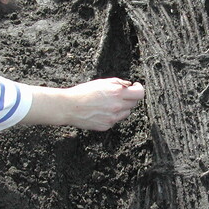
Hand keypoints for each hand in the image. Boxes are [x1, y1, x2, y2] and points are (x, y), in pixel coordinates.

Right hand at [23, 78, 144, 130]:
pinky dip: (112, 115)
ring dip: (122, 108)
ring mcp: (113, 118)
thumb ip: (118, 83)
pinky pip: (115, 120)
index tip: (135, 87)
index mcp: (117, 93)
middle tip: (120, 94)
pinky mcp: (107, 126)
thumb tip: (129, 85)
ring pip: (126, 113)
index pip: (139, 94)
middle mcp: (117, 106)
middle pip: (134, 103)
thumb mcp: (102, 82)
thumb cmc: (83, 92)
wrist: (69, 107)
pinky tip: (101, 111)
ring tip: (108, 103)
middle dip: (129, 98)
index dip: (139, 89)